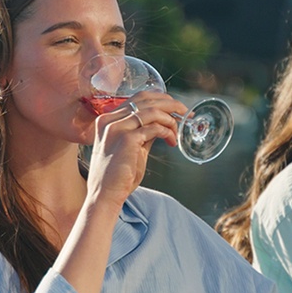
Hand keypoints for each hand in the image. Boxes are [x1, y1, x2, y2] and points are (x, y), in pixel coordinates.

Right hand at [86, 91, 186, 205]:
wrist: (105, 194)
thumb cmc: (117, 175)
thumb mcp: (131, 148)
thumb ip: (143, 133)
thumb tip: (163, 124)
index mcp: (108, 119)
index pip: (138, 98)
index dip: (161, 100)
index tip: (176, 108)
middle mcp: (110, 119)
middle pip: (147, 99)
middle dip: (171, 104)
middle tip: (186, 114)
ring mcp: (117, 127)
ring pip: (153, 111)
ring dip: (171, 120)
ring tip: (178, 133)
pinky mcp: (127, 139)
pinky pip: (155, 128)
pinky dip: (167, 132)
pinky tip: (171, 141)